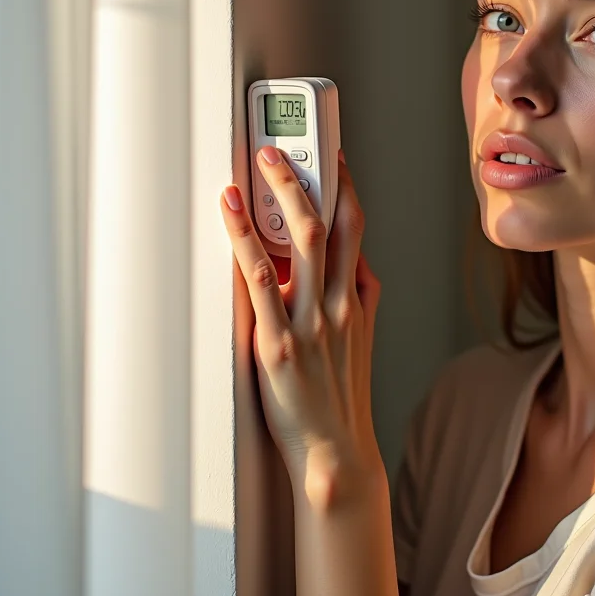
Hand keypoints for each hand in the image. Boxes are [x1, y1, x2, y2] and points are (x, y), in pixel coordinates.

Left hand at [220, 146, 384, 510]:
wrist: (335, 448)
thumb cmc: (342, 394)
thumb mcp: (362, 336)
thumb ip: (360, 294)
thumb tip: (355, 260)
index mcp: (357, 297)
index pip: (357, 228)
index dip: (346, 186)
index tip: (334, 158)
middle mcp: (339, 302)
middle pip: (331, 223)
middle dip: (309, 176)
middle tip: (285, 148)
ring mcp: (310, 321)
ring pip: (303, 240)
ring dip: (279, 195)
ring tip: (258, 165)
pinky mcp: (278, 342)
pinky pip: (262, 279)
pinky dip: (245, 239)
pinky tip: (231, 213)